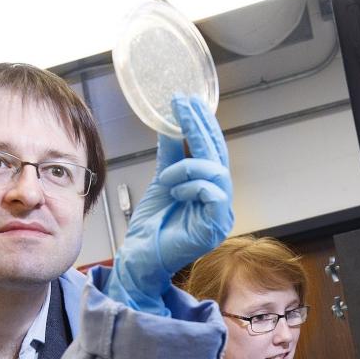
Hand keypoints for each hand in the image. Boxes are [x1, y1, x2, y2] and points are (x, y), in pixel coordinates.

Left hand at [107, 95, 233, 313]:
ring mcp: (220, 215)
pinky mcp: (215, 227)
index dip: (202, 124)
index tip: (186, 101)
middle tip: (182, 105)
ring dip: (188, 166)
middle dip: (200, 128)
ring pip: (217, 172)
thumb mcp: (162, 181)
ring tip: (166, 176)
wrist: (139, 258)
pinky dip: (192, 186)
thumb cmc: (152, 226)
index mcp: (210, 189)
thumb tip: (170, 125)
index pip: (213, 150)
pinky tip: (175, 192)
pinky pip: (213, 193)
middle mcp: (220, 200)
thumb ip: (171, 155)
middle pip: (219, 156)